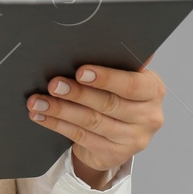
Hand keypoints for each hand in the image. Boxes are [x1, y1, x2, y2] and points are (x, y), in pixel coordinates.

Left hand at [25, 64, 165, 187]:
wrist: (116, 135)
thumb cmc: (116, 96)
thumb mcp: (121, 79)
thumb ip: (115, 63)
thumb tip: (100, 38)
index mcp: (153, 90)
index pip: (132, 84)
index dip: (106, 78)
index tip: (81, 72)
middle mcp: (149, 116)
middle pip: (109, 104)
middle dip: (77, 93)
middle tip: (53, 84)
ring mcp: (134, 139)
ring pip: (92, 121)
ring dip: (61, 110)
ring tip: (38, 102)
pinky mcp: (115, 154)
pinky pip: (82, 137)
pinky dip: (58, 125)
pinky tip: (42, 116)